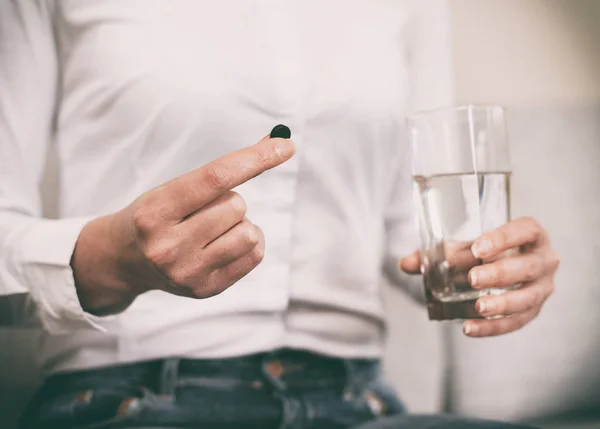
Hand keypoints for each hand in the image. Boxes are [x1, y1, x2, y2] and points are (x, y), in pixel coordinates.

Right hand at [72, 135, 295, 314]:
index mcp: (154, 211)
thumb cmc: (156, 215)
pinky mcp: (205, 289)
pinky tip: (225, 243)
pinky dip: (249, 242)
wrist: (124, 260)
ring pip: (249, 231)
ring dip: (240, 223)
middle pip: (237, 205)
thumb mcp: (172, 187)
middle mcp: (168, 246)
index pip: (215, 177)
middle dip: (229, 200)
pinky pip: (255, 255)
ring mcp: (187, 272)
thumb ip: (220, 171)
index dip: (254, 158)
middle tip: (203, 211)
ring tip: (214, 229)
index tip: (284, 145)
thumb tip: (274, 143)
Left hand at [400, 217, 559, 336]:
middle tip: (473, 279)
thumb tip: (406, 264)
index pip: (525, 230)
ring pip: (527, 298)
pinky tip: (469, 328)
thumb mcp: (462, 248)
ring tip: (477, 307)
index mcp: (531, 235)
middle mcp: (544, 260)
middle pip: (528, 266)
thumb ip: (435, 254)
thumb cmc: (482, 252)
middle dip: (501, 274)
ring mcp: (542, 287)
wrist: (497, 266)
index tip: (478, 248)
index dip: (504, 238)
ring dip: (502, 304)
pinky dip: (493, 327)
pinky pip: (516, 322)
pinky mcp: (533, 310)